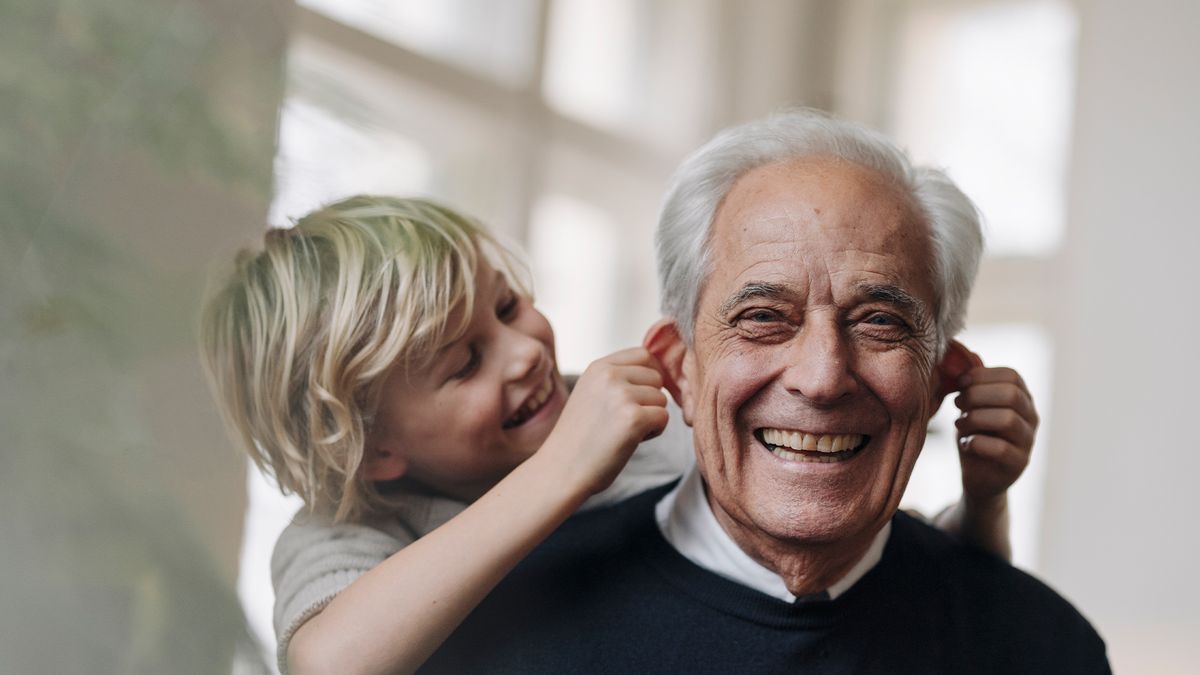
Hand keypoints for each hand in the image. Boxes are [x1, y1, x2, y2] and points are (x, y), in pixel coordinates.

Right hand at [543, 347, 669, 495]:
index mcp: (598, 367)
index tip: (638, 398)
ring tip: (623, 432)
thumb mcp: (591, 393)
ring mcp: (621, 395)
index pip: (643, 355)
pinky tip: (630, 441)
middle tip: (624, 420)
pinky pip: (663, 418)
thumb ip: (617, 378)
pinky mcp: (633, 418)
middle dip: (649, 400)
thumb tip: (657, 370)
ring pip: (661, 399)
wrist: (560, 470)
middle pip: (656, 377)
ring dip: (650, 417)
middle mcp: (609, 376)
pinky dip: (653, 432)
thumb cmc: (579, 438)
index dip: (649, 377)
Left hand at [949, 344, 1037, 504]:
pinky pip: (1000, 448)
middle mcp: (1031, 417)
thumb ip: (970, 382)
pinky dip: (976, 443)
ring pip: (1007, 419)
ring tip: (959, 424)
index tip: (958, 384)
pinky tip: (966, 444)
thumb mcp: (970, 405)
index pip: (1011, 375)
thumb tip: (963, 352)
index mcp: (1022, 397)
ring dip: (974, 419)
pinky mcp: (1019, 464)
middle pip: (1011, 394)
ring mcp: (1028, 441)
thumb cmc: (974, 433)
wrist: (978, 476)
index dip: (981, 376)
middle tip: (957, 404)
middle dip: (976, 396)